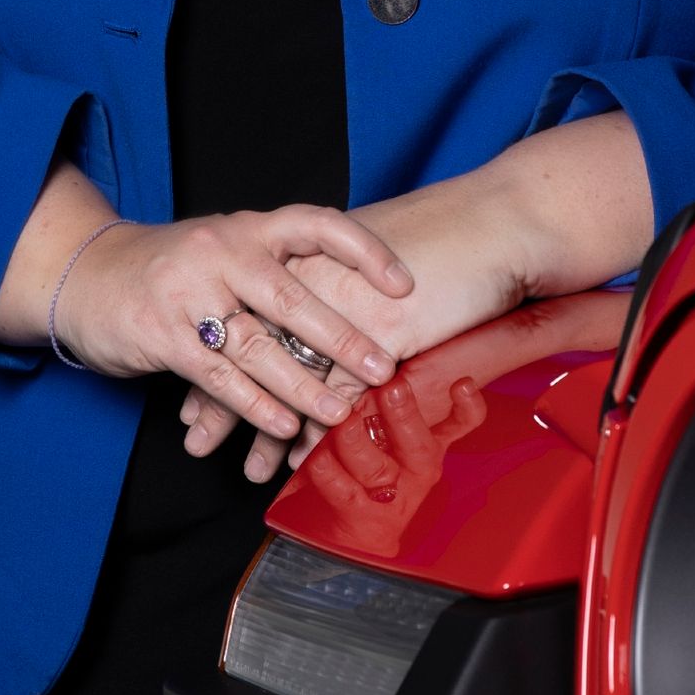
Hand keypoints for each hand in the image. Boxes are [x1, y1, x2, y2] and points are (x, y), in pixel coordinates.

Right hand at [12, 196, 410, 448]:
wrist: (85, 276)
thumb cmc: (171, 269)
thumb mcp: (224, 251)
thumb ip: (276, 271)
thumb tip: (354, 305)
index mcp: (247, 228)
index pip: (318, 226)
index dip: (366, 252)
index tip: (405, 284)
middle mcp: (222, 252)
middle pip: (293, 297)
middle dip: (342, 338)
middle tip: (383, 367)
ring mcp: (190, 292)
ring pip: (258, 345)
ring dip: (303, 385)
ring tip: (340, 412)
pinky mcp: (163, 333)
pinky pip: (218, 375)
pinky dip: (253, 404)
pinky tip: (282, 425)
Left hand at [182, 173, 531, 477]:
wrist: (500, 224)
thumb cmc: (449, 232)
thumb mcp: (379, 246)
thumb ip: (342, 273)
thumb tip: (325, 296)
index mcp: (309, 255)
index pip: (247, 312)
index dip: (219, 352)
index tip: (195, 386)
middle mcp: (315, 285)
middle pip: (251, 351)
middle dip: (221, 400)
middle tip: (195, 436)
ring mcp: (344, 319)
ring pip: (288, 385)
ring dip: (267, 432)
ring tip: (248, 470)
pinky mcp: (379, 347)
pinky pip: (338, 404)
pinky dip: (319, 440)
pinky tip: (304, 468)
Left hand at [287, 364, 489, 556]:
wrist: (362, 534)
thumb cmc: (378, 466)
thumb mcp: (399, 433)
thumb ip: (395, 399)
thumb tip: (377, 352)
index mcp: (431, 444)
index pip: (463, 424)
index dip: (467, 406)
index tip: (461, 383)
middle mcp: (415, 470)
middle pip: (418, 445)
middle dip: (404, 415)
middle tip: (391, 388)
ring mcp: (390, 495)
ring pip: (376, 468)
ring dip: (356, 439)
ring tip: (342, 418)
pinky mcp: (359, 514)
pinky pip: (342, 491)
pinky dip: (327, 470)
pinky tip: (315, 453)